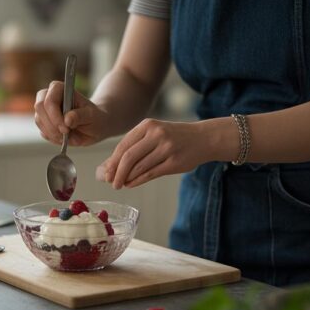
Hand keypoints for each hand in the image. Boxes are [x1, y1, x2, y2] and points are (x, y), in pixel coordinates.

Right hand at [34, 81, 110, 146]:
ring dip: (54, 133)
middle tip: (66, 133)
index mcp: (60, 89)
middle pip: (39, 108)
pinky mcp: (44, 123)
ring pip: (39, 121)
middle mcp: (49, 96)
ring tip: (71, 136)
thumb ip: (81, 116)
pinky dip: (55, 138)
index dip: (54, 115)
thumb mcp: (92, 116)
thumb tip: (67, 119)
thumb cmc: (94, 117)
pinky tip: (66, 137)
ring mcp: (45, 110)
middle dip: (52, 125)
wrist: (94, 126)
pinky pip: (43, 132)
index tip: (66, 127)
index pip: (49, 99)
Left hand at [98, 119, 212, 188]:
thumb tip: (109, 166)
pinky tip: (131, 184)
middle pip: (129, 157)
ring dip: (127, 178)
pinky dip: (138, 181)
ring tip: (121, 184)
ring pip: (139, 167)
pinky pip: (151, 174)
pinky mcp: (174, 162)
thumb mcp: (154, 134)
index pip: (123, 145)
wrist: (203, 138)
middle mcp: (157, 134)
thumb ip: (134, 146)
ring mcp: (166, 148)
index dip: (112, 161)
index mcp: (148, 125)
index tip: (105, 173)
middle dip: (117, 172)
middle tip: (111, 183)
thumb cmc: (174, 137)